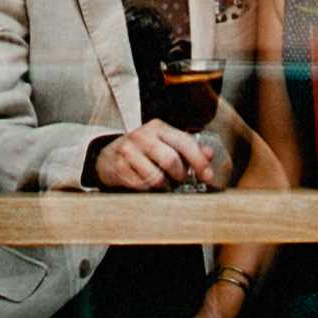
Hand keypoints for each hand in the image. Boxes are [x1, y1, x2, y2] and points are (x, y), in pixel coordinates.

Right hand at [92, 120, 223, 190]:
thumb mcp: (165, 143)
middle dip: (180, 176)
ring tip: (163, 184)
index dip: (199, 161)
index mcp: (158, 127)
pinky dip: (149, 190)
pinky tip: (147, 185)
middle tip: (180, 181)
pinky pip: (141, 186)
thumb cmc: (143, 150)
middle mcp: (143, 135)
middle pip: (171, 160)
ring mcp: (128, 150)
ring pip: (156, 177)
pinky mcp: (118, 166)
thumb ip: (188, 148)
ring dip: (164, 186)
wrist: (109, 155)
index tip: (208, 176)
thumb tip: (209, 154)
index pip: (184, 142)